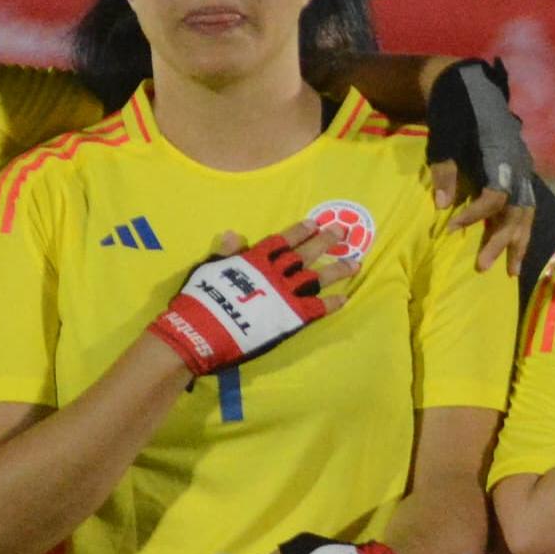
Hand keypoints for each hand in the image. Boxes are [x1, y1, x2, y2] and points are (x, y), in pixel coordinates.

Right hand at [150, 216, 362, 378]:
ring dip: (338, 270)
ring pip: (318, 278)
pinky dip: (332, 303)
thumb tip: (234, 234)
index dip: (298, 231)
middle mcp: (274, 273)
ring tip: (355, 263)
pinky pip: (318, 307)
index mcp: (253, 260)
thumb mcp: (208, 269)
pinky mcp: (292, 317)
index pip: (281, 241)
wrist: (202, 331)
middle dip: (324, 241)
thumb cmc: (199, 300)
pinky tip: (345, 298)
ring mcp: (286, 295)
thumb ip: (226, 253)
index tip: (314, 223)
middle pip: (305, 254)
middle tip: (342, 230)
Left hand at [425, 59, 540, 273]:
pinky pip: (523, 204)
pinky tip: (511, 245)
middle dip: (502, 242)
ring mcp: (521, 168)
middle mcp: (518, 164)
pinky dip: (517, 227)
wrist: (463, 84)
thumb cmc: (451, 109)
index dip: (475, 214)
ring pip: (526, 212)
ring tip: (509, 270)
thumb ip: (445, 170)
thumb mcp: (443, 136)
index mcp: (502, 154)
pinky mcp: (517, 170)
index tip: (452, 227)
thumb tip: (442, 205)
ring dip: (517, 242)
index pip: (495, 195)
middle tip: (483, 267)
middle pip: (517, 211)